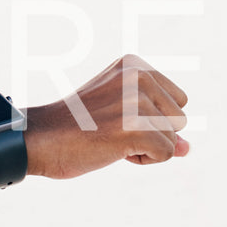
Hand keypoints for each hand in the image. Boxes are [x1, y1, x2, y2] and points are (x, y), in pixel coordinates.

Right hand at [23, 54, 190, 179]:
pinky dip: (143, 160)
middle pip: (179, 118)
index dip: (152, 118)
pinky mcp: (136, 128)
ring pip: (173, 138)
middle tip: (111, 129)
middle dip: (152, 132)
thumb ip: (157, 125)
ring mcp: (136, 102)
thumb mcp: (119, 115)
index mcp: (134, 65)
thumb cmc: (75, 128)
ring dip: (146, 147)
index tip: (115, 117)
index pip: (177, 100)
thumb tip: (188, 149)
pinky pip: (165, 154)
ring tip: (109, 138)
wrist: (38, 139)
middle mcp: (138, 76)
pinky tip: (113, 150)